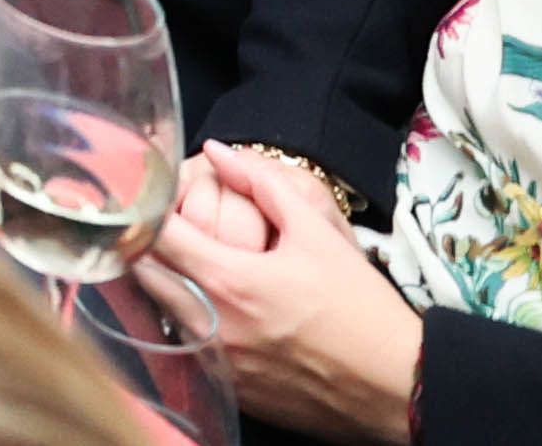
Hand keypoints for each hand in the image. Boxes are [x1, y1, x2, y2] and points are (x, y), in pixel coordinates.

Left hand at [162, 147, 426, 439]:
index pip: (153, 236)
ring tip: (192, 262)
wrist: (398, 385)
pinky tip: (215, 307)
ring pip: (159, 313)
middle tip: (171, 225)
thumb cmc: (361, 308)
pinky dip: (187, 320)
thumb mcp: (318, 232)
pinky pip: (185, 346)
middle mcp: (210, 327)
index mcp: (227, 282)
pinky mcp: (228, 389)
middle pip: (144, 274)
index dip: (149, 208)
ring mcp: (215, 364)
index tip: (160, 195)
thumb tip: (218, 152)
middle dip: (148, 243)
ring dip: (165, 282)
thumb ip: (263, 183)